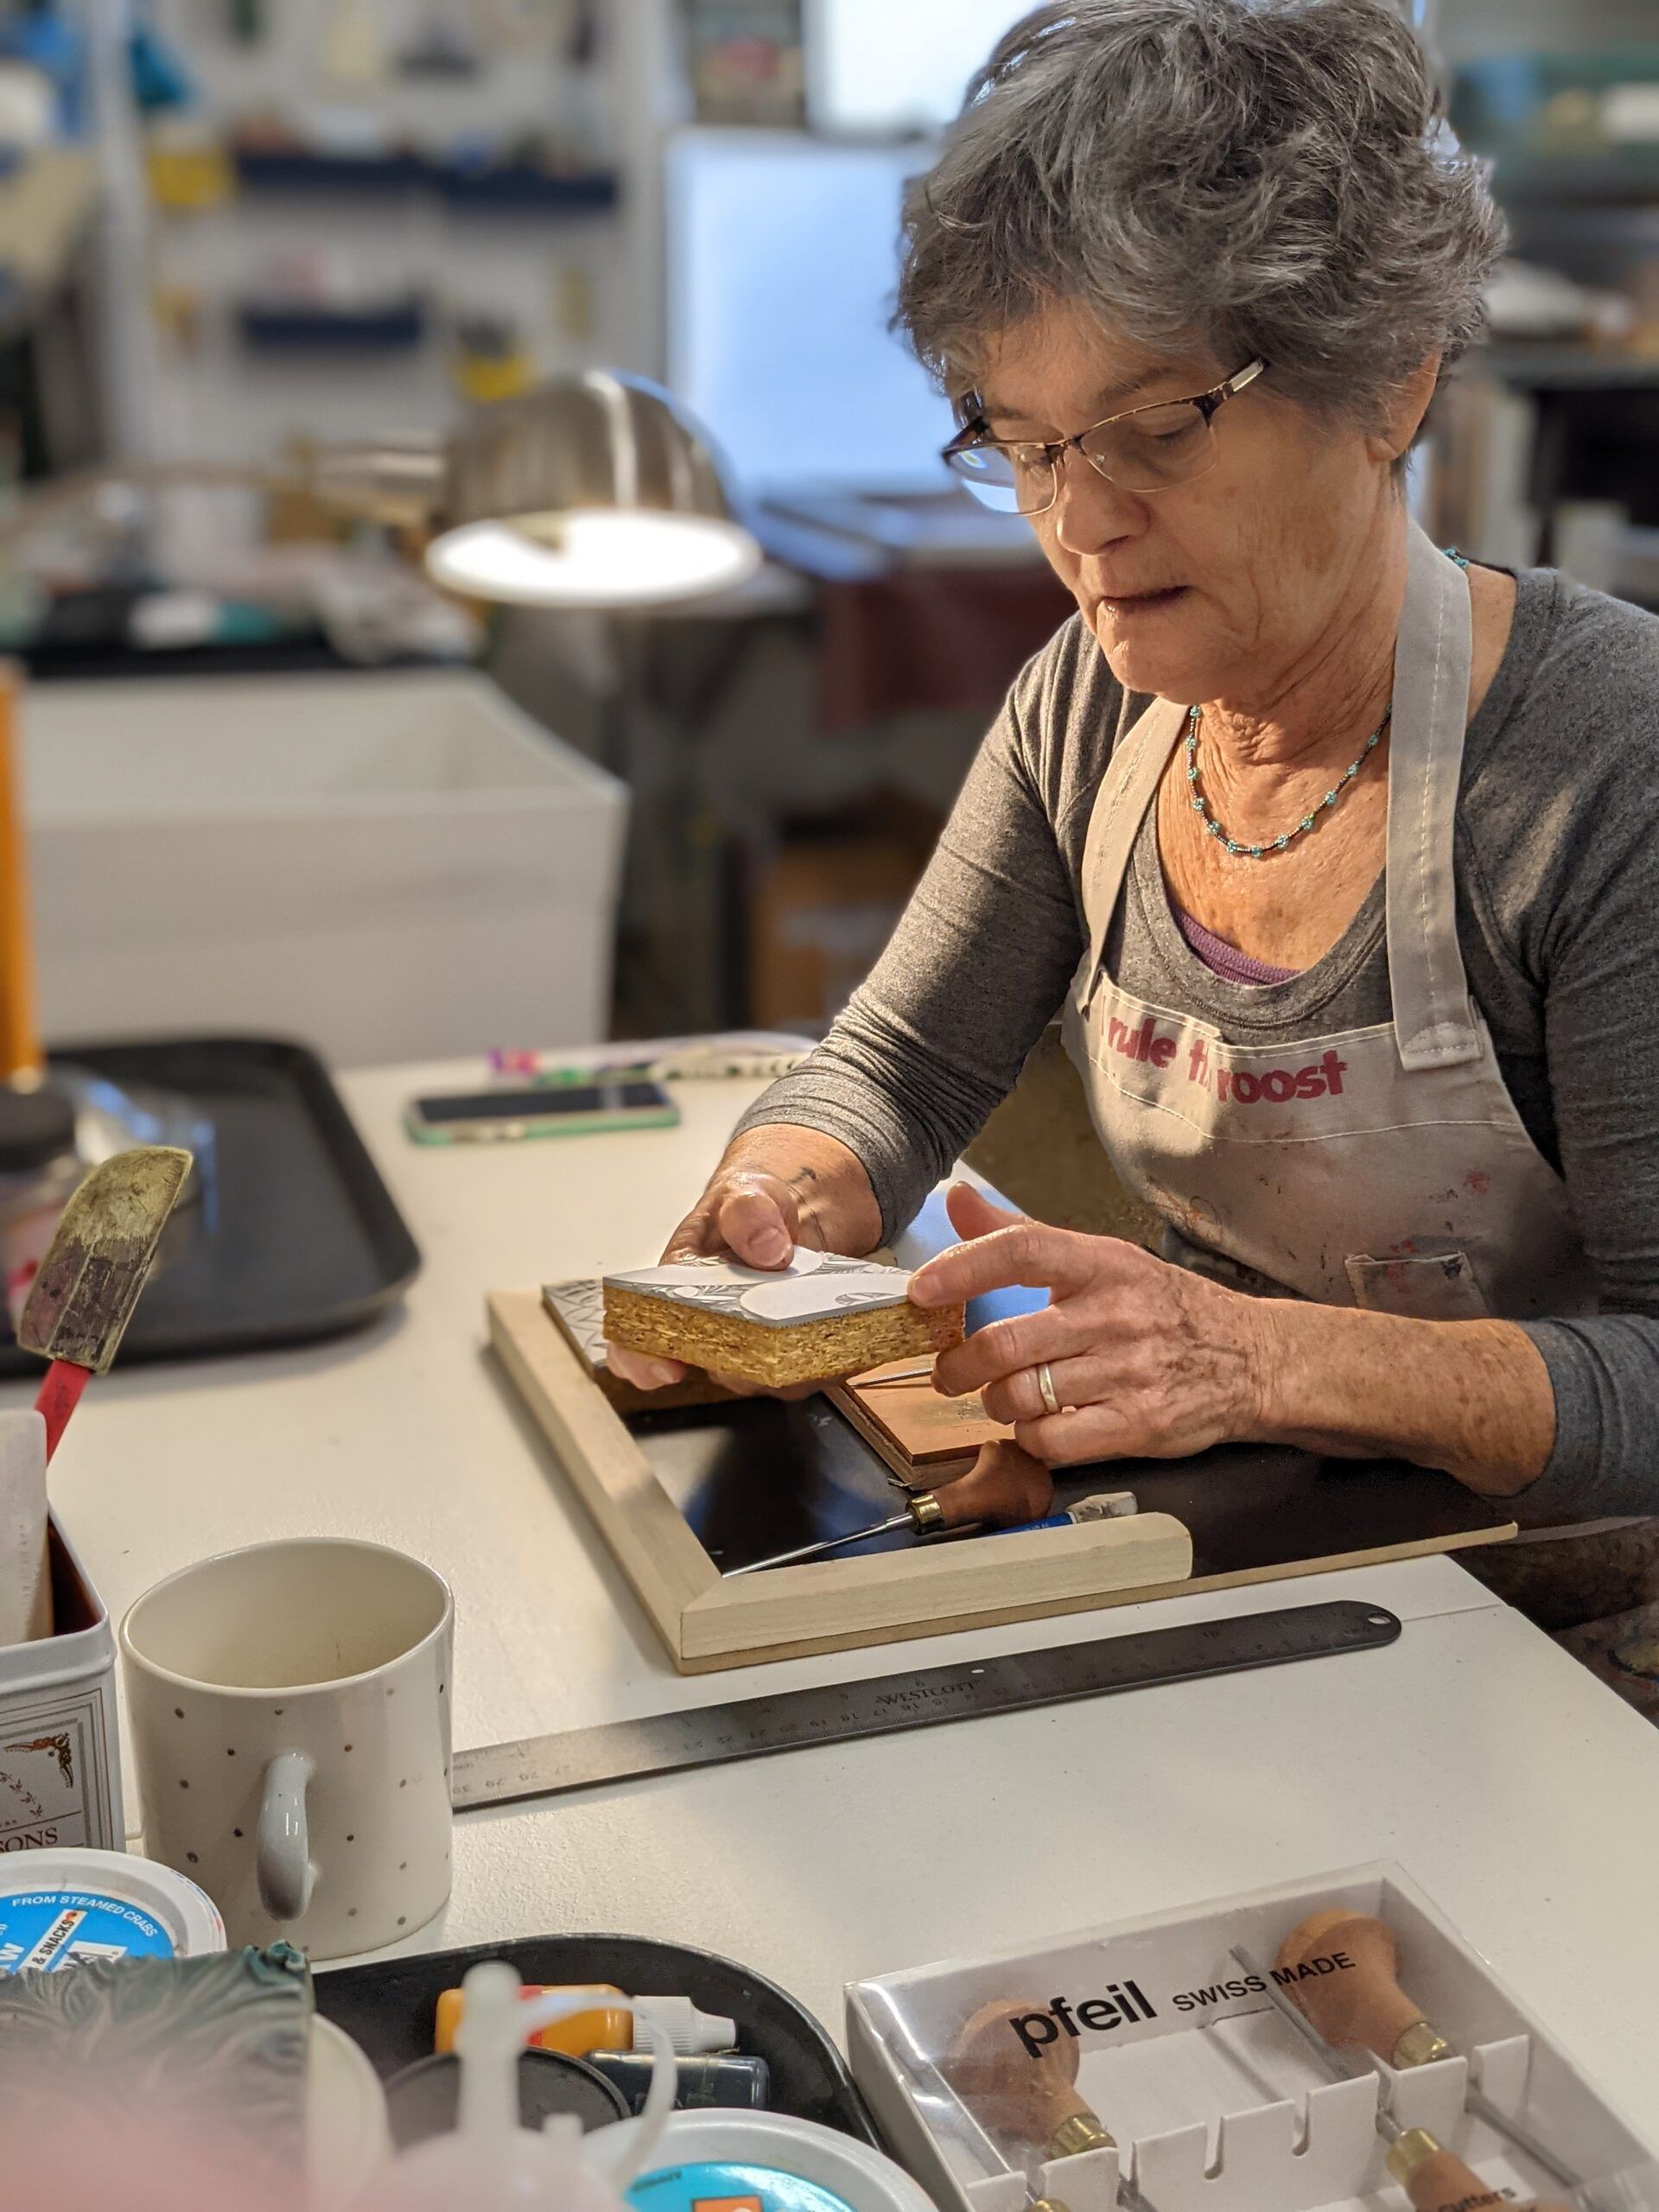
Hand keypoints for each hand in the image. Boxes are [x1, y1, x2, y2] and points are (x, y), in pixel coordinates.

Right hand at [606, 1165, 818, 1393]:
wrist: (790, 1215)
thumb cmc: (750, 1206)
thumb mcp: (746, 1193)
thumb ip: (748, 1214)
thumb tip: (767, 1250)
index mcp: (674, 1288)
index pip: (637, 1338)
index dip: (641, 1361)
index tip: (667, 1367)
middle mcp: (705, 1326)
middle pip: (709, 1368)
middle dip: (738, 1366)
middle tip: (767, 1344)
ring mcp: (747, 1345)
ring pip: (759, 1379)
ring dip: (786, 1366)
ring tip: (813, 1339)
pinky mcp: (786, 1353)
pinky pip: (799, 1375)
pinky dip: (820, 1365)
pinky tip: (839, 1345)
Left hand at [908, 1185, 1266, 1463]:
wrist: (1253, 1359)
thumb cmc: (1164, 1308)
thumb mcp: (1103, 1259)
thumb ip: (1025, 1234)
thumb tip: (957, 1199)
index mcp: (1103, 1264)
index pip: (1023, 1251)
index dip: (963, 1268)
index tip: (922, 1289)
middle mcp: (1115, 1315)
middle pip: (1007, 1342)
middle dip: (959, 1364)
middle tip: (949, 1371)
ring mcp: (1128, 1372)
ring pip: (1022, 1396)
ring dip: (996, 1402)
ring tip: (1003, 1396)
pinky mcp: (1139, 1424)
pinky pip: (1053, 1440)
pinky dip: (1030, 1437)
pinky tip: (1039, 1424)